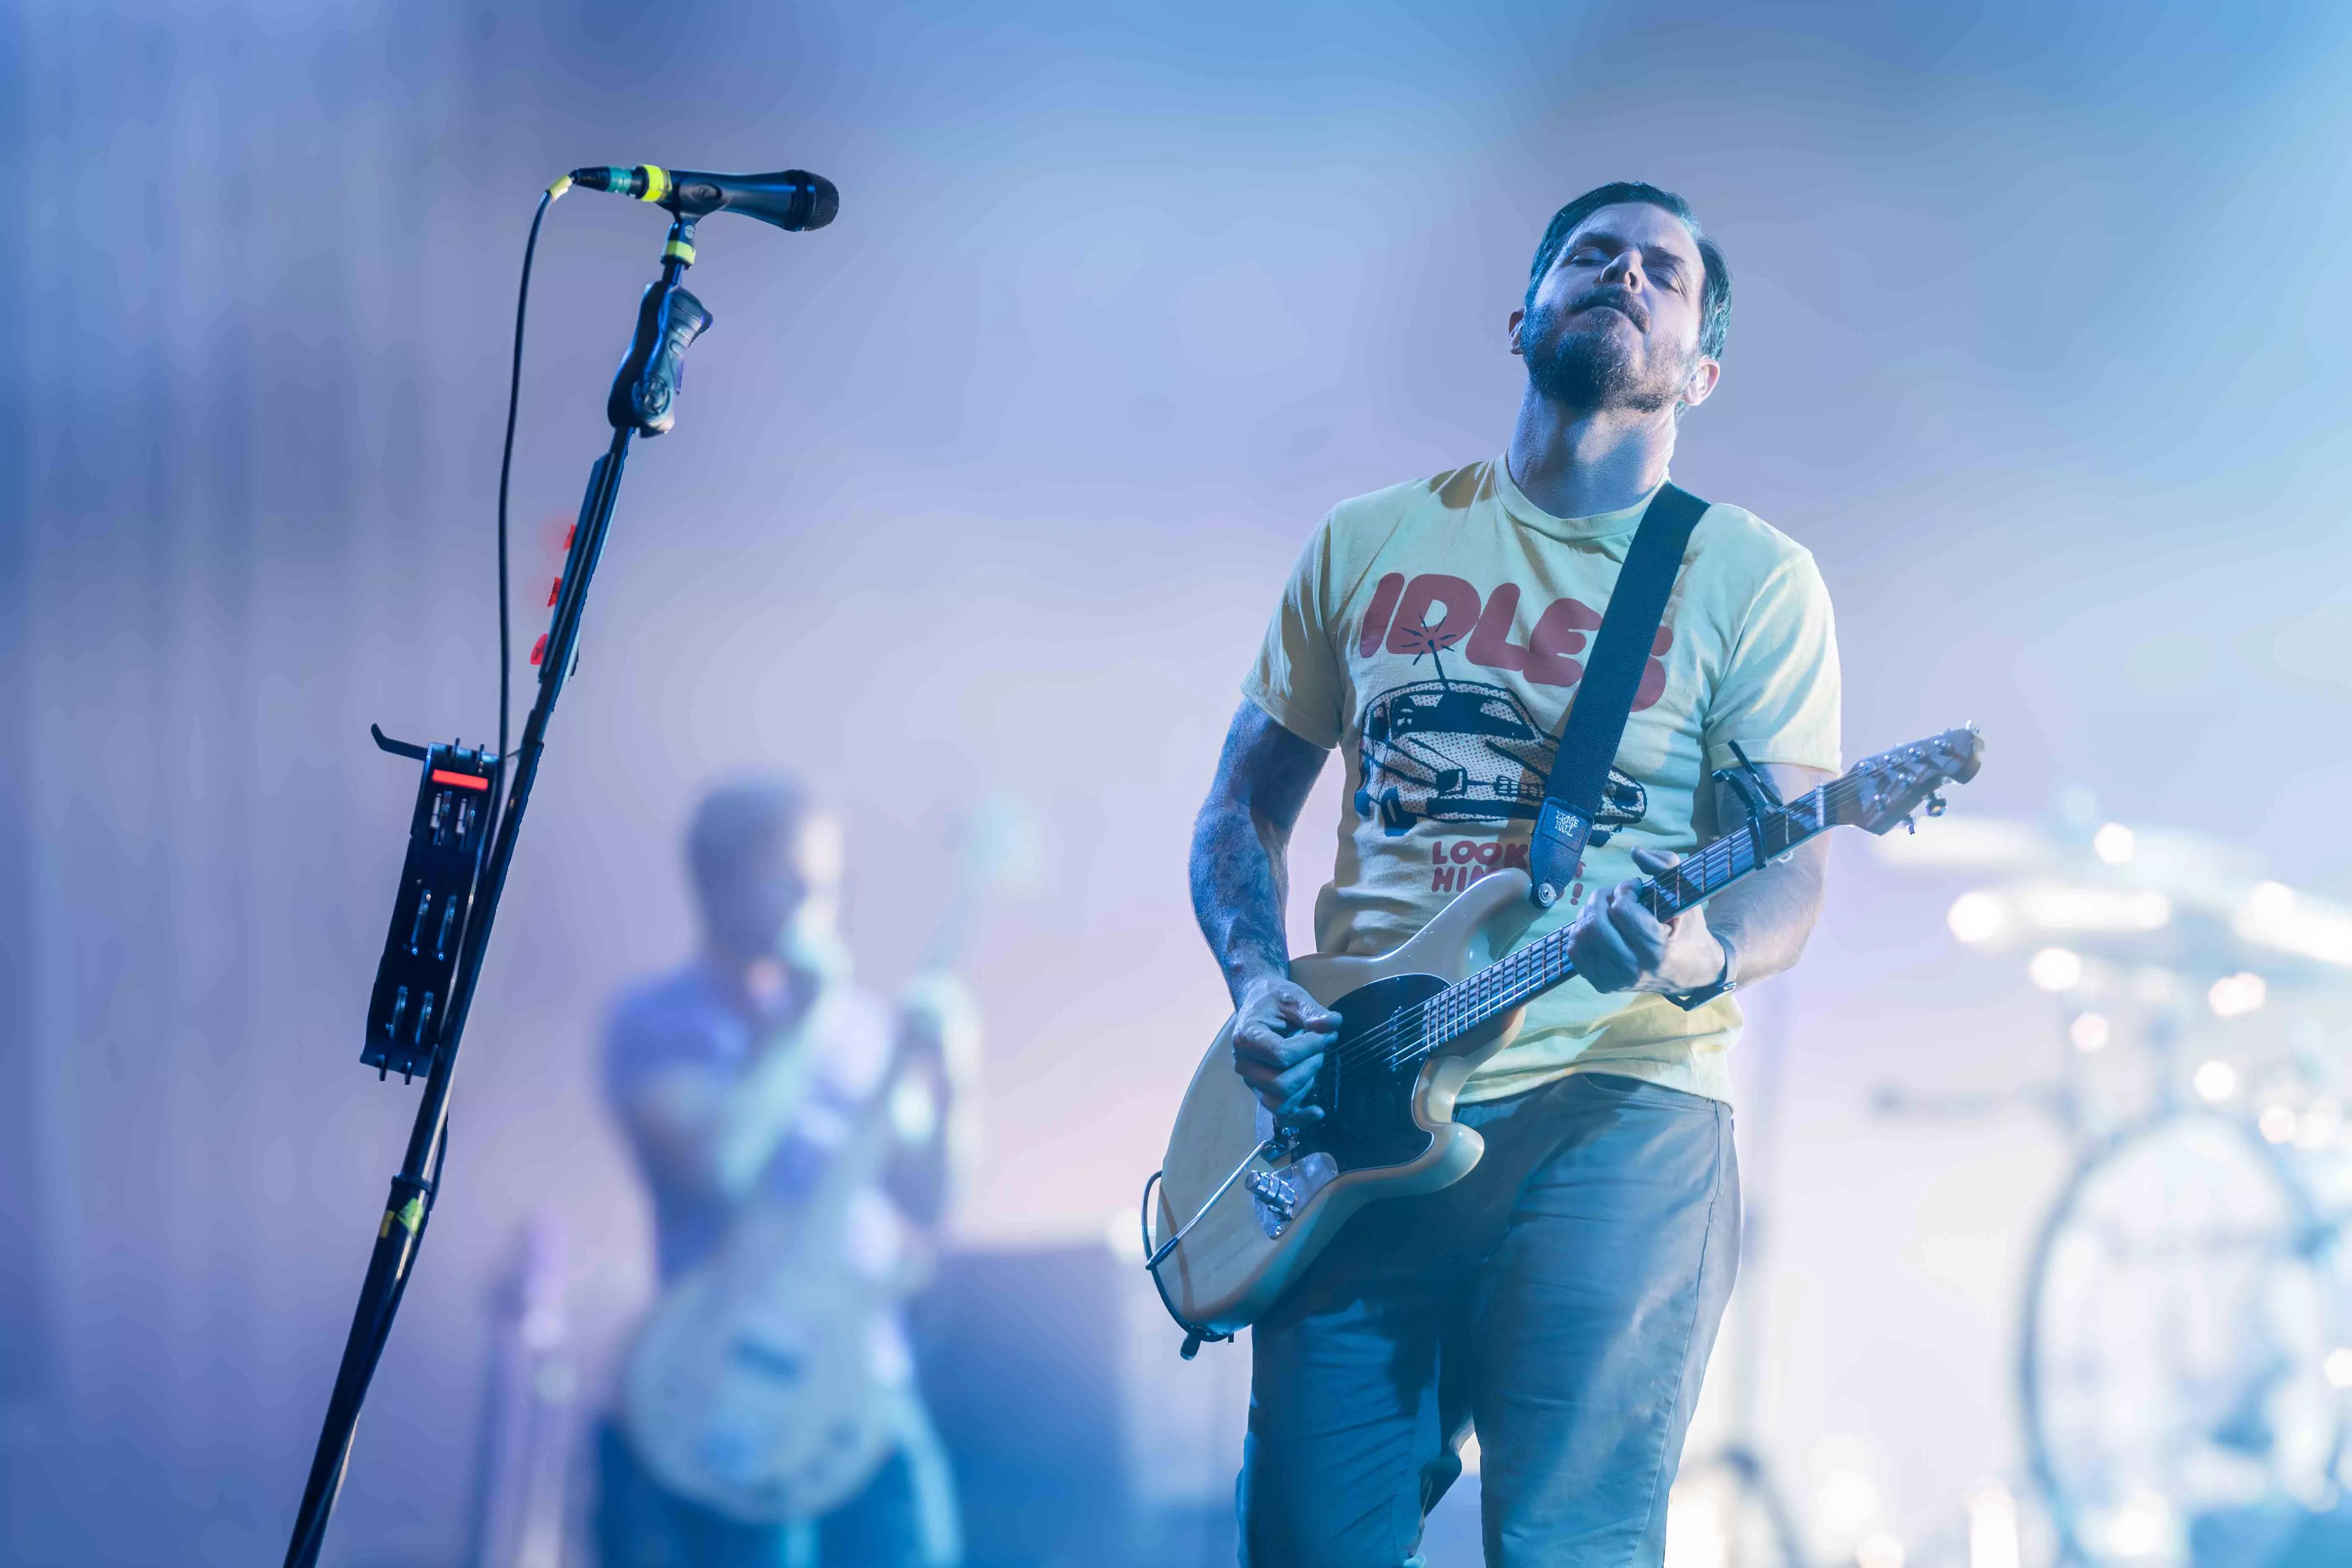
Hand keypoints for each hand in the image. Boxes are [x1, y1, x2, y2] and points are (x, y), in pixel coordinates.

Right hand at [1228, 974, 1342, 1115]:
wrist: (1259, 1002)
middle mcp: (1243, 1064)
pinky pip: (1280, 1115)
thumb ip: (1313, 1011)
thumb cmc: (1274, 999)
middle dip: (1311, 1065)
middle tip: (1321, 1046)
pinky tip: (1318, 1111)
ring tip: (1313, 1061)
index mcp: (1246, 1037)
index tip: (1324, 1033)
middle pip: (1282, 1084)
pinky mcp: (1263, 1091)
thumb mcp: (1294, 997)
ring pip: (1281, 1102)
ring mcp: (1252, 1081)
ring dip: (1306, 1084)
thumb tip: (1331, 1026)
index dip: (1310, 1047)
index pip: (1282, 1055)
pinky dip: (1301, 1117)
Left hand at [1567, 847, 1728, 994]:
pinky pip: (1574, 951)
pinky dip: (1581, 931)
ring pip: (1580, 937)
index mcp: (1657, 951)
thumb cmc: (1688, 931)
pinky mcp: (1602, 984)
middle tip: (1615, 894)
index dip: (1625, 890)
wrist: (1691, 973)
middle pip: (1595, 925)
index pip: (1621, 910)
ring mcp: (1615, 980)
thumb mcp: (1687, 897)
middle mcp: (1633, 970)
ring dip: (1589, 913)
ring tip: (1607, 908)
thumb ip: (1666, 867)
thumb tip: (1635, 852)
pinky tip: (1599, 924)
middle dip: (1601, 899)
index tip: (1637, 888)